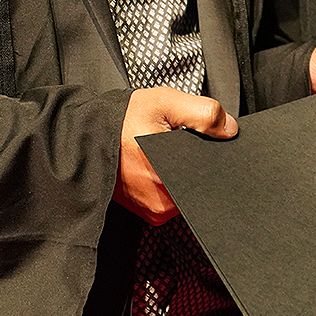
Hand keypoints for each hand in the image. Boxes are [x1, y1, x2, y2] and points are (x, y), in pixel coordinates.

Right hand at [113, 86, 237, 224]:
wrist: (87, 137)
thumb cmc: (121, 120)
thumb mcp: (165, 102)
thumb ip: (202, 113)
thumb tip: (229, 128)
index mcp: (168, 174)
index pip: (210, 174)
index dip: (215, 155)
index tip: (206, 140)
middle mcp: (162, 201)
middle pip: (201, 183)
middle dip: (199, 163)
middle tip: (177, 142)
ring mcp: (155, 210)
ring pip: (189, 191)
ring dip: (186, 173)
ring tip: (166, 152)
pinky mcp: (149, 213)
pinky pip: (175, 197)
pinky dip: (174, 181)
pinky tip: (161, 163)